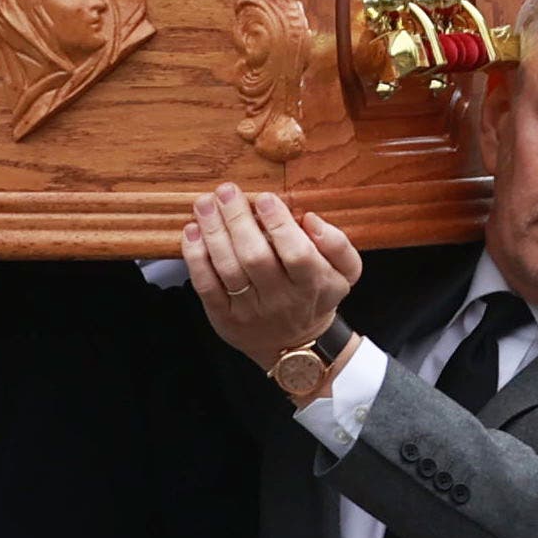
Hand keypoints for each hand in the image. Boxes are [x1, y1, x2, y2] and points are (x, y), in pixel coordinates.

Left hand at [182, 184, 361, 369]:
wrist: (296, 345)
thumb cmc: (315, 296)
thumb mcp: (345, 272)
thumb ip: (337, 244)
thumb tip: (311, 218)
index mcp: (312, 284)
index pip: (297, 253)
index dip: (279, 224)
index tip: (265, 198)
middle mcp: (280, 300)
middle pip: (255, 257)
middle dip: (237, 220)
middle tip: (227, 191)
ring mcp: (249, 310)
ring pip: (227, 268)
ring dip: (212, 232)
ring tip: (205, 203)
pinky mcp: (223, 317)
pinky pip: (206, 286)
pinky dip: (195, 257)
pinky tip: (192, 231)